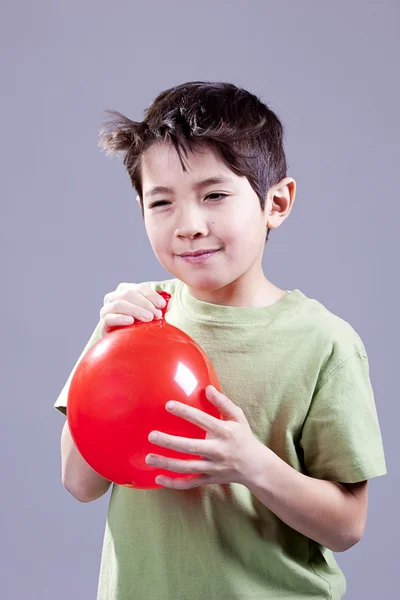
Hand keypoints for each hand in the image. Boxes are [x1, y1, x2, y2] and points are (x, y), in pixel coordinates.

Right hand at [99, 282, 166, 336]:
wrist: (127, 343)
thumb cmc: (140, 324)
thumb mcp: (150, 312)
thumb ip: (156, 306)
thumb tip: (166, 304)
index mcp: (124, 290)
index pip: (138, 288)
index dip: (151, 295)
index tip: (162, 305)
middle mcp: (113, 298)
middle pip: (128, 294)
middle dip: (145, 304)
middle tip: (156, 315)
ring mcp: (106, 310)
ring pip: (119, 304)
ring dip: (136, 310)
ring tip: (148, 318)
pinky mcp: (103, 324)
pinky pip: (109, 318)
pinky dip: (120, 318)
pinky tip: (131, 321)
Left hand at [145, 386, 262, 489]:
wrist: (256, 467)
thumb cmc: (244, 438)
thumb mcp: (238, 417)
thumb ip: (223, 403)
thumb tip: (208, 388)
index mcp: (224, 432)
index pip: (203, 420)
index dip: (185, 412)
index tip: (168, 405)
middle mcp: (218, 450)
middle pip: (191, 447)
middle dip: (170, 442)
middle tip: (152, 435)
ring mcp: (213, 467)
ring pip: (187, 468)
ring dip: (167, 463)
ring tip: (149, 457)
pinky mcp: (209, 479)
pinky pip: (190, 484)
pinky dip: (174, 483)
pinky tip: (158, 478)